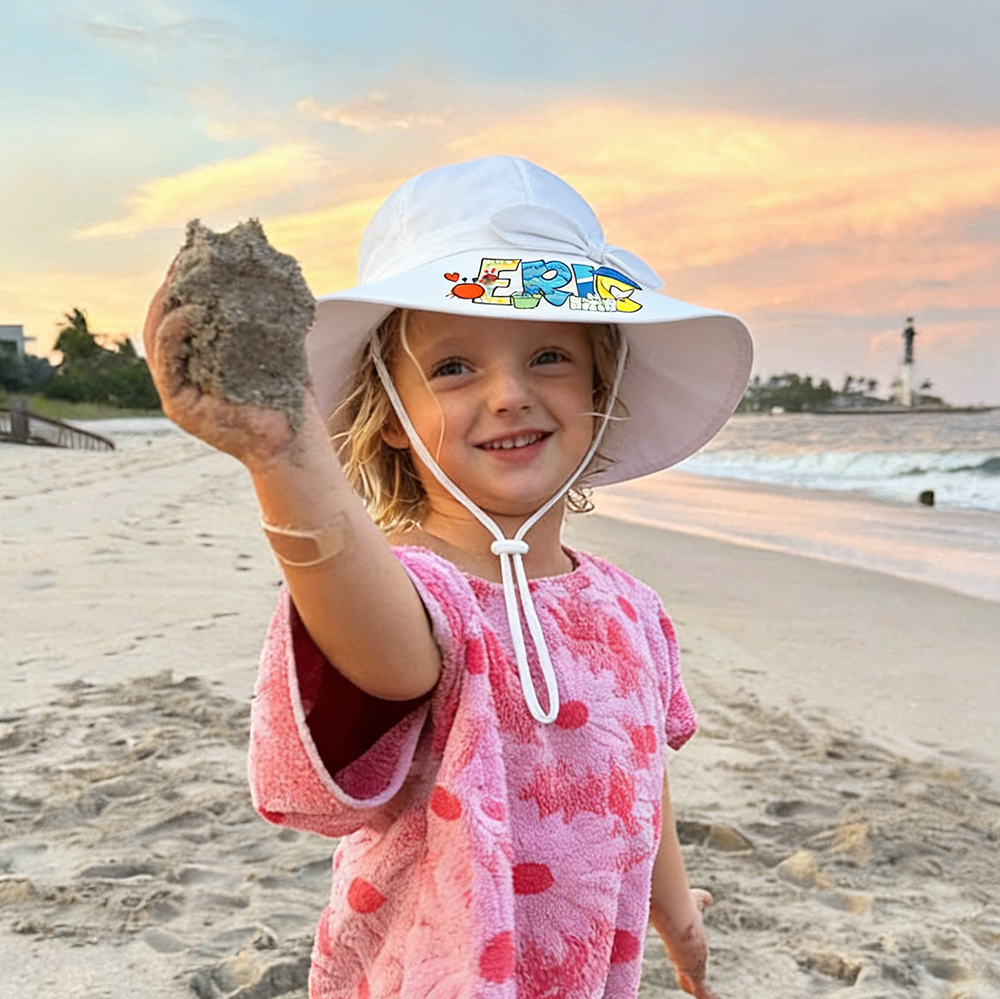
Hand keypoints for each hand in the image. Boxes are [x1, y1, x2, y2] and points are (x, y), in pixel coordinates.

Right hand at [142, 265, 300, 468]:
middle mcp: (187, 375)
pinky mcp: (177, 406)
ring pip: (157, 338)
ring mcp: (178, 392)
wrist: (295, 444)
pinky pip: (166, 363)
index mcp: (205, 361)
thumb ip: (266, 321)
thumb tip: (275, 280)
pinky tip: (188, 313)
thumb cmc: (290, 401)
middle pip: (165, 322)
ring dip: (166, 304)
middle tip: (186, 258)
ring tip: (182, 277)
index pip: (186, 315)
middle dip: (172, 288)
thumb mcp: (277, 349)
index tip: (198, 254)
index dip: (188, 285)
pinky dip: (173, 335)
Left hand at [667, 889, 720, 998]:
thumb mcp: (695, 902)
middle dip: (687, 981)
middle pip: (683, 975)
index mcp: (680, 941)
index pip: (680, 955)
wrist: (677, 918)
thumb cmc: (683, 907)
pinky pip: (703, 993)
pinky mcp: (693, 975)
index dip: (684, 960)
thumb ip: (700, 901)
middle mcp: (681, 956)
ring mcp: (687, 967)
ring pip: (690, 985)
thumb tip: (709, 898)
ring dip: (698, 992)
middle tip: (695, 989)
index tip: (685, 966)